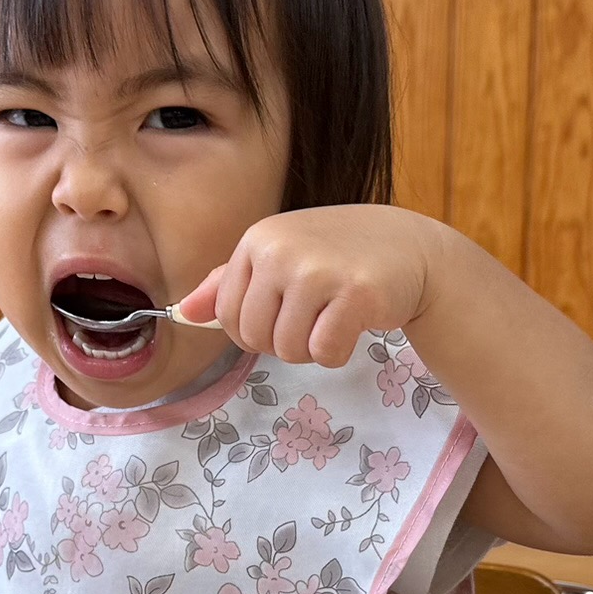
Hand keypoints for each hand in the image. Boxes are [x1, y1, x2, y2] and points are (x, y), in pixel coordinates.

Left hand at [174, 205, 447, 365]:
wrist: (410, 249)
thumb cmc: (340, 256)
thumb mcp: (281, 257)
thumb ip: (228, 283)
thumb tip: (182, 313)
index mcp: (258, 240)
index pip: (226, 315)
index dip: (254, 330)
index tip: (284, 314)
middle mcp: (281, 250)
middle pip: (253, 337)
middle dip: (282, 342)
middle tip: (314, 317)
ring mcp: (318, 271)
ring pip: (288, 350)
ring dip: (311, 349)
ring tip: (334, 318)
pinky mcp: (355, 294)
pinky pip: (325, 353)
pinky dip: (339, 352)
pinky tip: (355, 324)